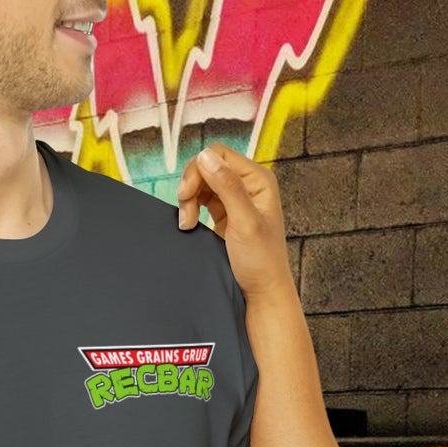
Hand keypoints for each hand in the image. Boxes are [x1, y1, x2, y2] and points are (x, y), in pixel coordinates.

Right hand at [175, 142, 295, 300]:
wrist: (262, 292)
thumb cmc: (261, 262)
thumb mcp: (244, 223)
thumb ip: (227, 187)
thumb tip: (206, 156)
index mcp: (258, 179)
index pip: (218, 154)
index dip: (197, 170)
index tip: (186, 195)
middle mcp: (248, 184)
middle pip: (207, 165)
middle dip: (191, 185)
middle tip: (186, 214)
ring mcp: (236, 197)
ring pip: (201, 181)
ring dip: (189, 198)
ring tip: (188, 223)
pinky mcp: (225, 211)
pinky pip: (201, 197)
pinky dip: (190, 207)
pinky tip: (190, 224)